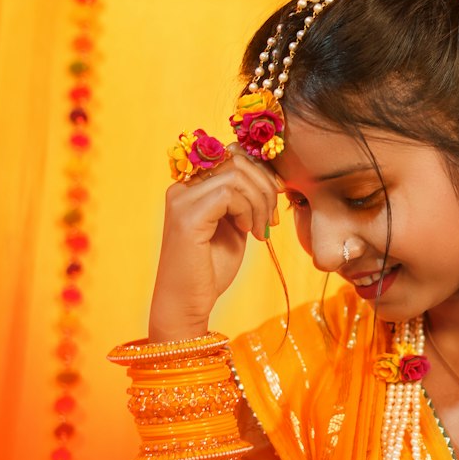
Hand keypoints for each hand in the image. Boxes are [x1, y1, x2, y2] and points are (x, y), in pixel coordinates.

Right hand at [149, 148, 281, 340]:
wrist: (187, 303)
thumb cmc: (210, 269)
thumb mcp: (235, 226)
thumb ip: (244, 201)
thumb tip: (270, 177)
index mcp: (192, 187)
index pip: (231, 156)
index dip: (260, 172)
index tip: (276, 198)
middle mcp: (182, 188)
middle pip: (235, 159)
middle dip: (265, 186)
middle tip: (271, 218)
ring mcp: (181, 200)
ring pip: (236, 175)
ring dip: (260, 201)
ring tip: (261, 229)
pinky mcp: (187, 216)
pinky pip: (228, 194)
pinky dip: (248, 211)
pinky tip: (248, 232)